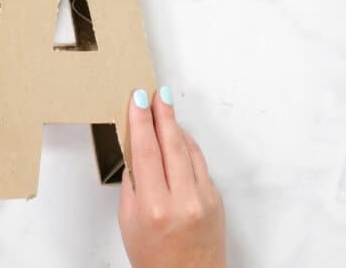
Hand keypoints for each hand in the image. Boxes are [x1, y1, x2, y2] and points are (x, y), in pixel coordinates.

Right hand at [119, 87, 225, 267]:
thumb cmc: (155, 259)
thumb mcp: (128, 222)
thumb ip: (133, 185)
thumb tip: (136, 151)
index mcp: (154, 206)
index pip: (146, 151)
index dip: (142, 121)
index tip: (138, 101)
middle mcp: (182, 200)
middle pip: (172, 143)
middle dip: (163, 114)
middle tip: (155, 94)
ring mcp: (203, 199)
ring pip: (189, 150)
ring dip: (176, 127)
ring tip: (165, 108)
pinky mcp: (216, 199)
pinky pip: (200, 164)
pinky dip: (188, 147)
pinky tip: (179, 137)